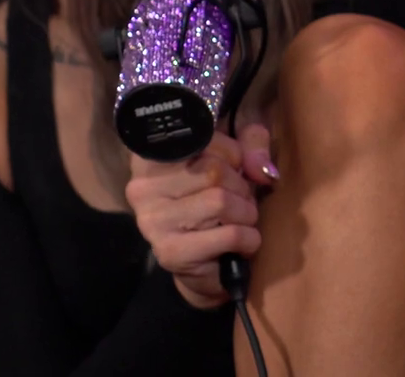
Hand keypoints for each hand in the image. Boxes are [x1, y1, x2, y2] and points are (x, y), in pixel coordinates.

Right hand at [127, 124, 278, 309]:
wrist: (204, 266)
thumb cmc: (217, 203)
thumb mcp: (236, 160)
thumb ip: (252, 147)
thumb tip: (262, 169)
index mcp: (153, 156)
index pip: (203, 138)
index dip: (232, 153)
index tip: (232, 168)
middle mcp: (142, 186)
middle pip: (214, 171)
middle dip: (241, 188)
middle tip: (239, 202)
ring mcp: (152, 220)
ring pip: (220, 201)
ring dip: (246, 213)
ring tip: (240, 221)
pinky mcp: (170, 252)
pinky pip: (229, 234)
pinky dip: (248, 239)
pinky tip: (243, 243)